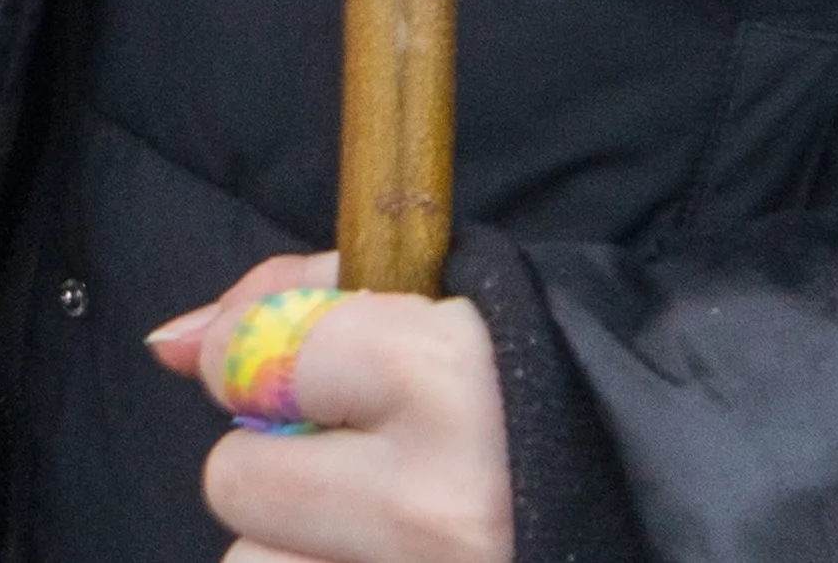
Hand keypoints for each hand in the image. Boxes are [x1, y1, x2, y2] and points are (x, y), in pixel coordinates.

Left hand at [150, 257, 511, 562]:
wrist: (665, 505)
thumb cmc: (542, 399)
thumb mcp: (445, 307)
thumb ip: (293, 301)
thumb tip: (172, 344)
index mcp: (447, 380)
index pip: (252, 363)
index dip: (265, 364)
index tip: (316, 377)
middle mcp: (436, 505)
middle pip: (236, 481)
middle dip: (285, 469)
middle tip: (372, 465)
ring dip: (302, 551)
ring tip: (391, 533)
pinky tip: (383, 562)